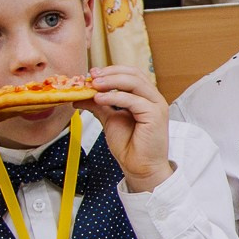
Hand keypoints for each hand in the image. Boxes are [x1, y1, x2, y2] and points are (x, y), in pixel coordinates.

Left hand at [84, 66, 172, 193]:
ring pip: (135, 83)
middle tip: (91, 76)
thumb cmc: (130, 146)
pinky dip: (114, 97)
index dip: (111, 70)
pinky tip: (100, 99)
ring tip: (93, 85)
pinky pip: (133, 100)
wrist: (139, 168)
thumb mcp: (110, 119)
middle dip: (110, 73)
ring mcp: (156, 106)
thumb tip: (81, 95)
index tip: (91, 74)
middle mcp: (153, 98)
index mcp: (145, 97)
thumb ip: (99, 105)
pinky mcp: (155, 115)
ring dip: (112, 81)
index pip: (130, 74)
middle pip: (133, 74)